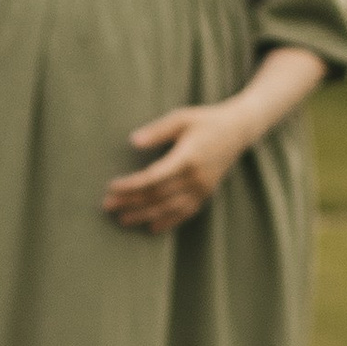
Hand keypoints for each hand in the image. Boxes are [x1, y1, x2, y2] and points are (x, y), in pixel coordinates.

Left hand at [103, 100, 246, 231]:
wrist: (239, 130)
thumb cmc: (206, 120)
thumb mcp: (181, 118)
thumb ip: (157, 130)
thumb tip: (133, 141)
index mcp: (187, 158)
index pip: (153, 177)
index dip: (131, 185)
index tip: (111, 187)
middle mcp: (195, 178)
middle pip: (157, 196)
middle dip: (130, 202)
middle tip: (107, 207)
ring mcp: (202, 189)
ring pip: (169, 208)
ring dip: (144, 216)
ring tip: (123, 220)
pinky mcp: (207, 194)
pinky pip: (185, 213)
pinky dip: (168, 222)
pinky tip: (151, 227)